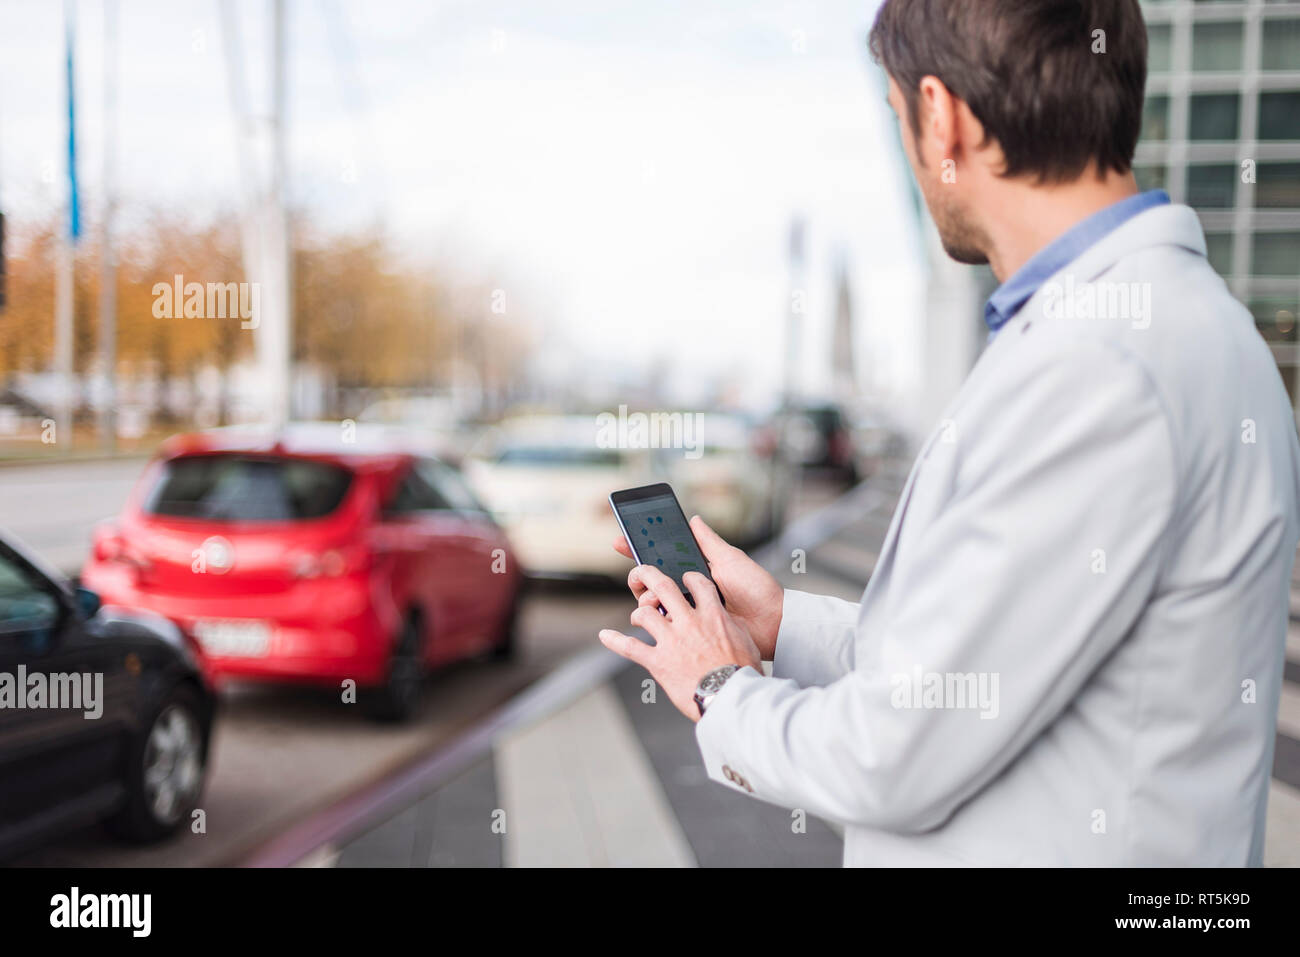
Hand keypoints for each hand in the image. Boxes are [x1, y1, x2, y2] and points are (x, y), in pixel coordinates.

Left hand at [598, 566, 761, 720]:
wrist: (731, 696)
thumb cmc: (742, 673)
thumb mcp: (745, 641)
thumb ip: (730, 626)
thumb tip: (725, 622)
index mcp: (713, 615)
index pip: (699, 584)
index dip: (690, 577)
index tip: (685, 577)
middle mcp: (689, 622)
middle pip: (664, 587)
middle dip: (649, 575)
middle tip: (642, 572)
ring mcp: (671, 641)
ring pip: (645, 614)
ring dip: (638, 612)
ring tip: (637, 616)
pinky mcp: (658, 662)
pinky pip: (631, 647)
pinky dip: (615, 641)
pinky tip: (605, 636)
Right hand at [613, 515, 784, 659]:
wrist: (771, 623)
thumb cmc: (756, 589)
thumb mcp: (730, 560)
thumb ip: (708, 542)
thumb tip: (693, 518)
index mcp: (697, 572)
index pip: (663, 558)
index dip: (640, 549)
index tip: (621, 541)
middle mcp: (689, 591)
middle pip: (652, 581)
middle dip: (638, 576)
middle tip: (638, 575)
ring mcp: (688, 612)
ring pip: (653, 602)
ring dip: (646, 596)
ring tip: (653, 596)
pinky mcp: (689, 632)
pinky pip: (665, 624)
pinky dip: (655, 617)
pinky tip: (657, 612)